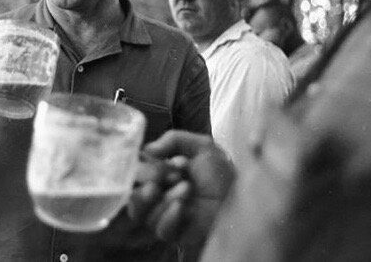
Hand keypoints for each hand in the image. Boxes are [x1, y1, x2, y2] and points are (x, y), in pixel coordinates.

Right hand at [128, 130, 234, 245]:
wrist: (239, 198)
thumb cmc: (220, 173)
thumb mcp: (200, 146)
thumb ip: (173, 139)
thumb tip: (148, 149)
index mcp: (158, 172)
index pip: (135, 169)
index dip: (143, 165)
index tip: (160, 158)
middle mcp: (156, 193)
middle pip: (131, 189)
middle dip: (150, 178)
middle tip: (173, 174)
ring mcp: (162, 213)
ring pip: (142, 210)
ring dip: (164, 197)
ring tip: (186, 188)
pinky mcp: (173, 232)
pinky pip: (159, 228)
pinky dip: (168, 215)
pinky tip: (182, 206)